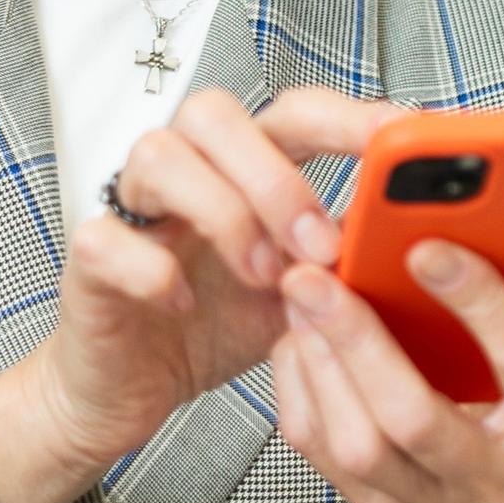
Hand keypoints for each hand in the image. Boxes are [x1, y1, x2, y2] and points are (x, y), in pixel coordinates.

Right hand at [0, 84, 388, 502]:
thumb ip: (344, 260)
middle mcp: (185, 171)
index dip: (346, 116)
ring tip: (260, 276)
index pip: (293, 113)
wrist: (132, 390)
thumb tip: (415, 241)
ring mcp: (131, 209)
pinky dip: (151, 269)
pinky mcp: (88, 258)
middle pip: (215, 113)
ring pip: (158, 154)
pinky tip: (181, 304)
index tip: (400, 139)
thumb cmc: (215, 324)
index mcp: (243, 168)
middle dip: (276, 176)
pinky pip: (105, 235)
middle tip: (317, 246)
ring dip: (223, 214)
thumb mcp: (300, 294)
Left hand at [271, 238, 503, 502]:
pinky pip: (322, 451)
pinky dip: (300, 387)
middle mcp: (495, 482)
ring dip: (320, 362)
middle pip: (415, 420)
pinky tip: (298, 334)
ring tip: (302, 293)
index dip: (481, 302)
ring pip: (358, 443)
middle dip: (361, 341)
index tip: (428, 246)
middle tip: (320, 275)